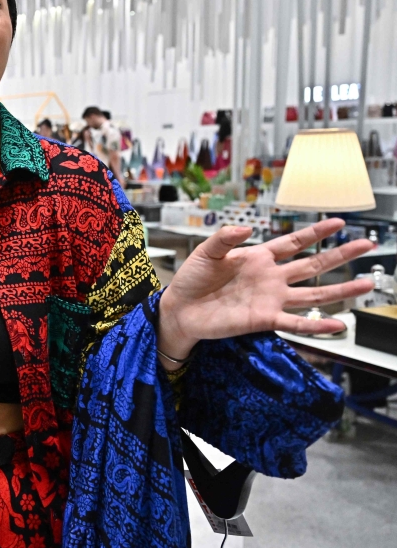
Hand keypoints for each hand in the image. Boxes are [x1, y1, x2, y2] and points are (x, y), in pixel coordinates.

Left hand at [157, 219, 375, 367]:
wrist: (180, 309)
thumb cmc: (192, 280)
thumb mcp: (206, 252)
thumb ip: (225, 238)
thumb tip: (246, 228)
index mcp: (258, 257)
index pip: (294, 242)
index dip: (316, 232)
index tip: (338, 222)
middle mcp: (271, 278)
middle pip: (313, 265)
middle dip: (340, 255)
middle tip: (367, 245)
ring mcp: (270, 299)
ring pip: (313, 295)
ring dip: (340, 291)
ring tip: (366, 284)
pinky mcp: (264, 319)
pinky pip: (295, 322)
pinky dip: (317, 325)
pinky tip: (338, 324)